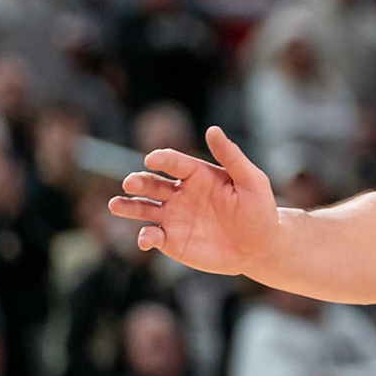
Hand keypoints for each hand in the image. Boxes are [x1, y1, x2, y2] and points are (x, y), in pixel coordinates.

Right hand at [109, 127, 279, 276]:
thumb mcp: (251, 180)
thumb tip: (213, 129)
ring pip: (143, 208)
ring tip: (115, 205)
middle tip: (130, 182)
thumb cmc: (259, 209)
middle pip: (152, 183)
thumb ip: (231, 156)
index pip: (174, 162)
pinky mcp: (171, 241)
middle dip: (138, 181)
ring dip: (128, 206)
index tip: (152, 160)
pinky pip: (152, 236)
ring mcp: (173, 217)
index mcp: (197, 174)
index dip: (162, 159)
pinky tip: (146, 239)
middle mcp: (180, 193)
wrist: (260, 246)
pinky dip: (145, 237)